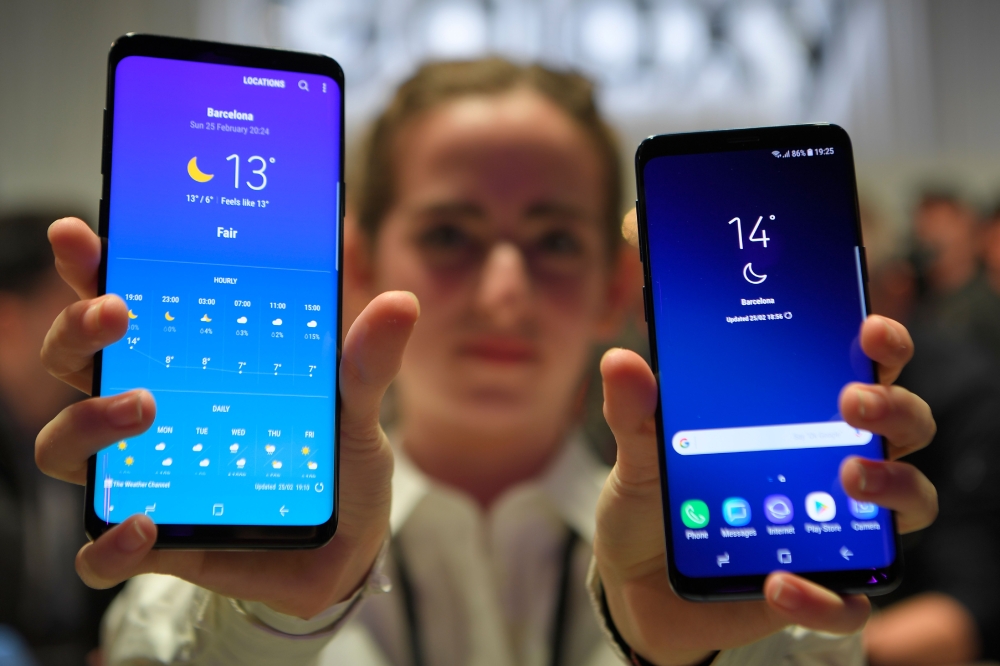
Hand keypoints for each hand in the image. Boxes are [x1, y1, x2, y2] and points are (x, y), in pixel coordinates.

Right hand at [35, 217, 418, 618]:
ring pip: (64, 446)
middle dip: (78, 331)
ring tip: (143, 408)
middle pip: (77, 362)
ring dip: (87, 422)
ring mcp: (147, 477)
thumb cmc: (336, 466)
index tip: (81, 236)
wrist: (345, 549)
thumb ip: (365, 362)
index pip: (123, 307)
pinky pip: (98, 553)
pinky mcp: (156, 545)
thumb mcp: (356, 408)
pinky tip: (148, 528)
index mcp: (192, 365)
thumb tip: (401, 303)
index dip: (92, 269)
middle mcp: (154, 413)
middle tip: (117, 314)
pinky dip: (108, 544)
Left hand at [594, 253, 936, 662]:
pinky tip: (778, 581)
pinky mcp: (818, 590)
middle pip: (903, 427)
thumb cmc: (656, 502)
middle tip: (853, 402)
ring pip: (909, 504)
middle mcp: (832, 466)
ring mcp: (835, 528)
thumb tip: (620, 361)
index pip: (862, 371)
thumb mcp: (641, 451)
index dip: (881, 346)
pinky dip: (823, 596)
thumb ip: (635, 411)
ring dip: (894, 486)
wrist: (635, 582)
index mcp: (799, 417)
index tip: (871, 328)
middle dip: (893, 407)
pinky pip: (849, 603)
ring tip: (849, 477)